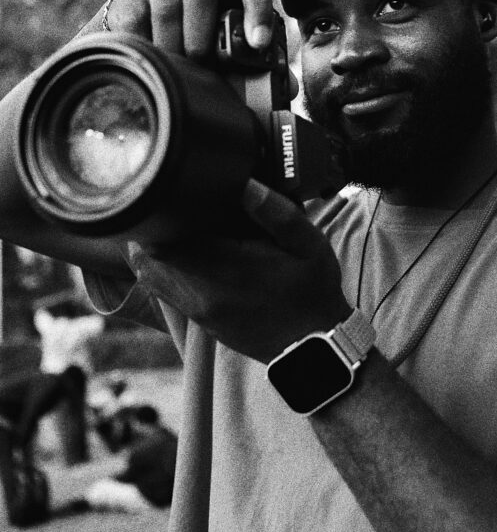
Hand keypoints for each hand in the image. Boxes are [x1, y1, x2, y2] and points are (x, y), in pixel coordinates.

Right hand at [78, 0, 274, 56]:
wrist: (143, 32)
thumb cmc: (198, 42)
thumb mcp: (228, 49)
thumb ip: (259, 67)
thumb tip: (287, 87)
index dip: (258, 8)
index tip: (259, 43)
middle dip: (202, 34)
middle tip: (201, 63)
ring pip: (167, 4)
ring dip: (172, 42)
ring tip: (176, 67)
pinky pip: (136, 17)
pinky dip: (143, 42)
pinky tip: (149, 59)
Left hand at [127, 179, 351, 363]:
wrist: (314, 348)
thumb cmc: (313, 292)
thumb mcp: (309, 245)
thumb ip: (276, 212)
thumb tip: (245, 184)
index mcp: (226, 269)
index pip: (164, 241)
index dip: (159, 213)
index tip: (172, 193)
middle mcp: (202, 293)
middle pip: (147, 257)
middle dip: (153, 226)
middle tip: (172, 203)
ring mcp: (197, 310)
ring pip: (150, 274)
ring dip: (154, 248)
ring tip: (174, 224)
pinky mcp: (199, 320)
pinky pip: (163, 290)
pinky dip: (163, 267)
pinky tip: (184, 250)